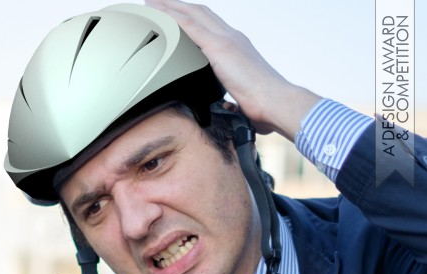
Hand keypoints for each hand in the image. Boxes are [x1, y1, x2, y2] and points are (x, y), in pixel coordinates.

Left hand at [145, 0, 320, 138]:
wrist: (275, 101)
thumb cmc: (263, 106)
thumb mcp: (241, 96)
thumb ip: (231, 95)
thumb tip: (227, 109)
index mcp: (237, 46)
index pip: (210, 25)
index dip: (192, 16)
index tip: (175, 13)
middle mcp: (231, 37)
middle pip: (199, 13)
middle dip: (177, 5)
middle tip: (156, 1)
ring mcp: (226, 40)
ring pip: (192, 15)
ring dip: (170, 7)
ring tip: (151, 4)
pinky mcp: (220, 48)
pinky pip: (190, 27)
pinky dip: (173, 19)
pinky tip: (159, 15)